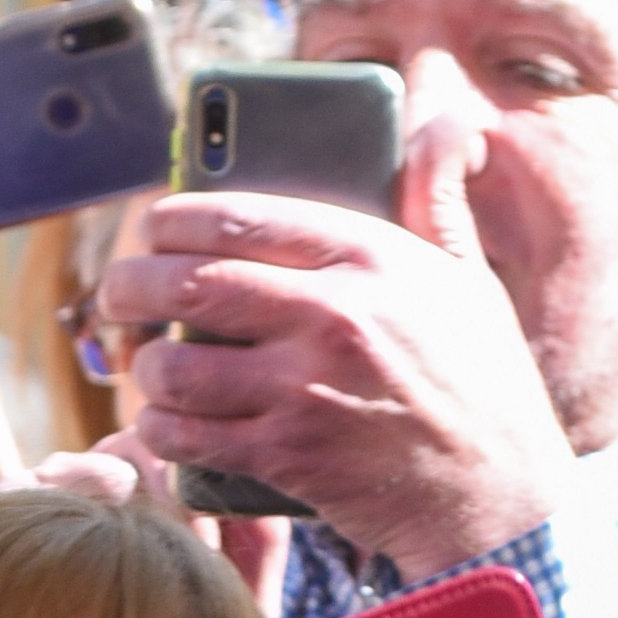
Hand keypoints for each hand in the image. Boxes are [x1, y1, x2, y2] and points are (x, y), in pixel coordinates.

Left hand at [96, 112, 570, 562]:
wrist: (500, 496)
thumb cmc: (484, 384)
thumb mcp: (469, 277)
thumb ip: (439, 196)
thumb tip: (447, 121)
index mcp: (370, 255)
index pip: (240, 216)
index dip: (171, 219)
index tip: (150, 229)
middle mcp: (334, 313)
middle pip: (188, 283)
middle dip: (130, 287)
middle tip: (117, 297)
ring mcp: (307, 388)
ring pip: (176, 367)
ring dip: (144, 370)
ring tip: (147, 369)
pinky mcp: (290, 456)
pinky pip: (188, 435)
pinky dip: (161, 431)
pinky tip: (165, 424)